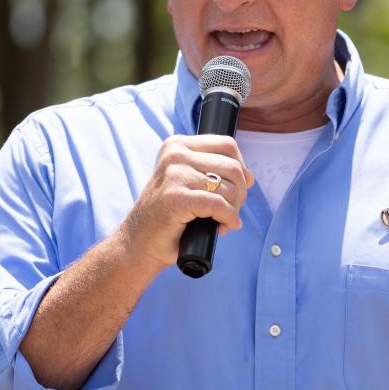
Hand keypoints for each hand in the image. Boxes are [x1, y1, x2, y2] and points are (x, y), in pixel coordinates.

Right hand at [117, 134, 253, 270]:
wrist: (138, 244)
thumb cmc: (168, 216)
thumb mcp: (189, 184)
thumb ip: (215, 173)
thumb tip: (250, 177)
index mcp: (177, 145)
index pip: (228, 145)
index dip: (240, 169)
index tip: (234, 190)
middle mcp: (174, 154)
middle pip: (233, 167)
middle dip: (240, 193)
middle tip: (230, 211)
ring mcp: (174, 175)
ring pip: (229, 187)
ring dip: (233, 209)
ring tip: (223, 221)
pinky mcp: (176, 198)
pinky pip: (219, 205)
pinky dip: (229, 218)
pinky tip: (223, 227)